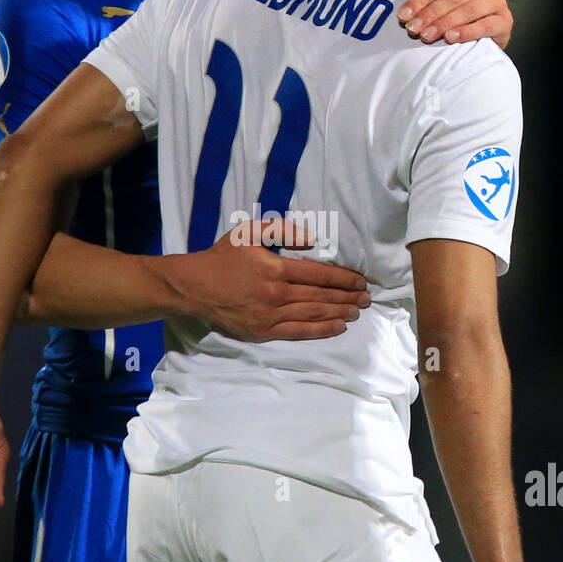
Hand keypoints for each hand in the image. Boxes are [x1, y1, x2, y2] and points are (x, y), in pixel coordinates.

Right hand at [180, 218, 370, 340]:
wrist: (195, 286)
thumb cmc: (223, 256)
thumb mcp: (249, 231)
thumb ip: (281, 229)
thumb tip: (311, 239)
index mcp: (274, 268)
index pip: (319, 274)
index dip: (343, 278)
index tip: (360, 281)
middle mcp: (275, 294)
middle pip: (320, 296)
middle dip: (347, 297)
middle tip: (367, 298)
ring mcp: (269, 315)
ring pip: (313, 314)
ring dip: (339, 313)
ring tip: (357, 312)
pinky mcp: (263, 332)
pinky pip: (298, 332)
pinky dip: (321, 330)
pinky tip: (337, 326)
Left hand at [397, 0, 512, 48]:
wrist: (482, 28)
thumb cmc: (453, 5)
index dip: (419, 0)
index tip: (403, 16)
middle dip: (429, 14)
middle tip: (412, 30)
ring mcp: (497, 0)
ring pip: (468, 11)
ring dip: (444, 24)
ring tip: (426, 36)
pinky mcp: (505, 21)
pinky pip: (486, 26)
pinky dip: (467, 32)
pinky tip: (450, 38)